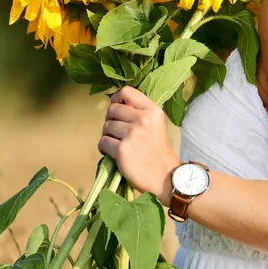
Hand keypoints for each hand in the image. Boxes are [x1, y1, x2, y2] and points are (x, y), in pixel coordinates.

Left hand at [97, 86, 180, 201]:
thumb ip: (139, 111)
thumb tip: (114, 102)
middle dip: (111, 120)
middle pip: (112, 109)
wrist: (165, 177)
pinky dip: (104, 148)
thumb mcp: (155, 123)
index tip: (117, 109)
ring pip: (105, 126)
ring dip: (108, 136)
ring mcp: (132, 134)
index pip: (126, 91)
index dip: (116, 99)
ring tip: (118, 144)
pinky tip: (113, 154)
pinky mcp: (122, 150)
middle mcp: (143, 119)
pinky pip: (103, 142)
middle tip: (118, 133)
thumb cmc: (157, 151)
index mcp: (152, 110)